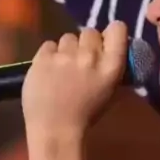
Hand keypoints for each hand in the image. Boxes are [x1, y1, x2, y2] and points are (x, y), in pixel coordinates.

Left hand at [22, 21, 127, 141]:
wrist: (55, 130)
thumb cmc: (86, 115)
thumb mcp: (111, 92)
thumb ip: (115, 70)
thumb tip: (117, 53)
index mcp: (111, 65)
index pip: (117, 28)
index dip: (111, 33)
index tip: (106, 41)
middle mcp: (90, 56)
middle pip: (90, 31)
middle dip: (86, 43)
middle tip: (81, 58)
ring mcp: (64, 56)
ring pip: (68, 37)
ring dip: (67, 49)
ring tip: (62, 66)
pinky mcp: (42, 58)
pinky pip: (49, 44)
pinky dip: (49, 54)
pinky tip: (49, 69)